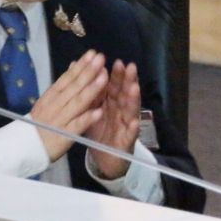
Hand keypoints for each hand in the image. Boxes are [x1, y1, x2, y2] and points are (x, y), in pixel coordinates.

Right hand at [29, 50, 106, 161]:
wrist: (25, 148)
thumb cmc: (41, 122)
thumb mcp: (49, 100)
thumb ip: (63, 84)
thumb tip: (74, 64)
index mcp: (52, 96)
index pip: (67, 78)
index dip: (80, 65)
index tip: (92, 53)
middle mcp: (55, 105)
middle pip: (73, 87)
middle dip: (88, 71)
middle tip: (101, 58)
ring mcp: (60, 119)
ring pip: (77, 103)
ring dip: (91, 90)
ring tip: (104, 77)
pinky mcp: (64, 135)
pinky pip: (77, 126)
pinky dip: (87, 118)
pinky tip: (99, 111)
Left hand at [86, 58, 141, 178]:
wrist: (106, 159)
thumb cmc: (101, 132)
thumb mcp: (93, 111)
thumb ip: (92, 94)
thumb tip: (85, 72)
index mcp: (112, 104)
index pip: (115, 87)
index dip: (116, 75)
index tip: (117, 62)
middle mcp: (121, 112)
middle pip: (125, 95)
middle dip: (128, 81)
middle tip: (130, 67)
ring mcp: (126, 126)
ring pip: (130, 111)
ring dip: (133, 100)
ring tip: (134, 88)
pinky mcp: (126, 142)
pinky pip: (129, 135)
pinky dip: (132, 128)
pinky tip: (133, 122)